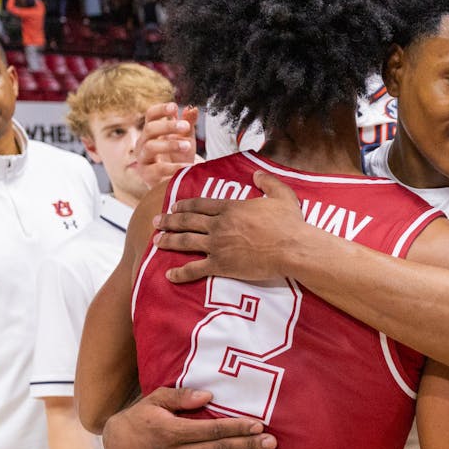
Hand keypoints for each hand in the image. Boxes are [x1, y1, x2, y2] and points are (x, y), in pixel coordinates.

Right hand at [102, 386, 276, 448]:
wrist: (116, 446)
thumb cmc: (141, 417)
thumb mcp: (157, 398)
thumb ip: (183, 396)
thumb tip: (209, 396)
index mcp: (171, 431)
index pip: (213, 430)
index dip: (237, 428)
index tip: (258, 426)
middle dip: (247, 446)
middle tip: (271, 443)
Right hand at [135, 102, 198, 187]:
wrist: (175, 182)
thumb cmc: (179, 157)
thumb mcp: (186, 140)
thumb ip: (188, 125)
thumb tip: (193, 109)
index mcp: (151, 131)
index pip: (150, 115)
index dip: (160, 110)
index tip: (174, 106)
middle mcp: (143, 143)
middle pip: (150, 129)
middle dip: (168, 126)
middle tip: (185, 126)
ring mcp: (143, 158)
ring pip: (151, 147)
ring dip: (170, 144)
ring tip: (187, 146)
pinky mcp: (147, 174)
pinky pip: (159, 168)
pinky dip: (174, 167)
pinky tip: (187, 166)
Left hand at [154, 170, 304, 283]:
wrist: (292, 248)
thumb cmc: (289, 222)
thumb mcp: (282, 194)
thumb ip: (267, 181)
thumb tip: (257, 173)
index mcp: (230, 208)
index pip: (200, 204)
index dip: (184, 205)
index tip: (174, 206)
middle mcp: (219, 225)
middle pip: (187, 221)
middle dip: (169, 221)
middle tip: (156, 221)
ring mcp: (217, 245)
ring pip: (185, 242)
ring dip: (169, 241)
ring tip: (156, 241)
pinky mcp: (221, 265)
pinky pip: (195, 269)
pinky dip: (180, 272)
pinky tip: (169, 274)